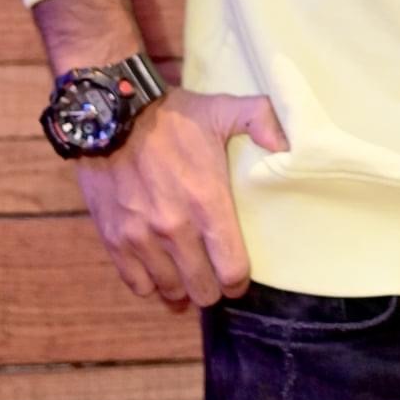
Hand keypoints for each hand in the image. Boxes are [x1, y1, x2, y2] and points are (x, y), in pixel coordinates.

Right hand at [72, 86, 289, 311]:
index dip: (239, 280)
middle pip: (202, 289)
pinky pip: (137, 284)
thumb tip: (287, 147)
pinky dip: (150, 285)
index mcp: (208, 202)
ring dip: (182, 290)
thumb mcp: (223, 108)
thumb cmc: (174, 117)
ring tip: (188, 279)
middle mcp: (175, 228)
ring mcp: (142, 238)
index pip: (231, 269)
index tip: (239, 276)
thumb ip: (261, 121)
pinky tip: (159, 273)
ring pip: (170, 291)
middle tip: (214, 277)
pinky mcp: (115, 240)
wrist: (113, 116)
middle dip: (212, 289)